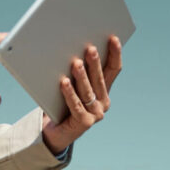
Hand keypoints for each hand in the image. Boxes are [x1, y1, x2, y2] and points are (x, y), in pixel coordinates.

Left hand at [41, 35, 122, 154]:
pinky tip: (63, 82)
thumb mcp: (73, 84)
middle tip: (90, 48)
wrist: (55, 131)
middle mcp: (103, 103)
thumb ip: (77, 70)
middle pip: (99, 80)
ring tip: (75, 63)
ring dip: (82, 77)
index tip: (113, 38)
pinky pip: (75, 105)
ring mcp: (95, 114)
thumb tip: (72, 45)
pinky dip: (69, 93)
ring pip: (88, 92)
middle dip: (95, 63)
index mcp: (104, 90)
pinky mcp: (84, 123)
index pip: (113, 70)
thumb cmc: (62, 102)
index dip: (114, 54)